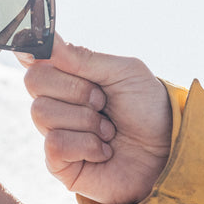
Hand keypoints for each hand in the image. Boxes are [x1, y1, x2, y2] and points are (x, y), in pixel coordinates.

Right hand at [22, 35, 170, 203]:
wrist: (169, 152)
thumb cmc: (149, 110)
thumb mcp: (124, 72)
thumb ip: (84, 57)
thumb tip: (49, 41)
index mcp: (69, 77)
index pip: (36, 60)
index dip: (36, 55)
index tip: (46, 56)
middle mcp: (57, 103)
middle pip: (34, 81)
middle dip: (76, 90)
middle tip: (103, 102)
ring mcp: (55, 132)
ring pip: (42, 112)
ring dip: (86, 120)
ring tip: (109, 131)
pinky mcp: (59, 163)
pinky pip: (55, 144)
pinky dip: (87, 145)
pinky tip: (104, 151)